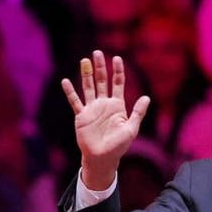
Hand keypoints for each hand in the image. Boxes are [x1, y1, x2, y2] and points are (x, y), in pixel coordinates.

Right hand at [61, 50, 149, 190]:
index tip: (117, 58)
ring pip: (89, 87)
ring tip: (84, 60)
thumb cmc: (119, 146)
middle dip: (100, 67)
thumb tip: (146, 97)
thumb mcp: (131, 128)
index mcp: (118, 105)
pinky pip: (75, 101)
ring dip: (86, 74)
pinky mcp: (81, 116)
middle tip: (98, 52)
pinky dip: (70, 92)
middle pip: (102, 81)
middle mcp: (104, 104)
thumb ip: (138, 113)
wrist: (103, 158)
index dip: (117, 71)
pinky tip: (66, 81)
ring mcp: (92, 109)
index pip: (118, 83)